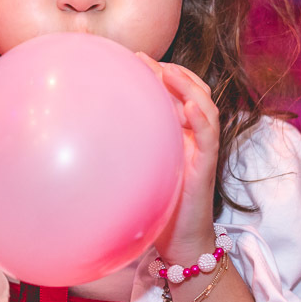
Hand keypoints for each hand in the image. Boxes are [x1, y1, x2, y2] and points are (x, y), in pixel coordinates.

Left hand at [137, 53, 219, 264]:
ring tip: (168, 71)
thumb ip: (127, 148)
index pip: (178, 93)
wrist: (181, 242)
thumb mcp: (138, 170)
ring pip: (206, 106)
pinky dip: (201, 117)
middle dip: (172, 71)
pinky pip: (210, 136)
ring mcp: (204, 149)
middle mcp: (195, 136)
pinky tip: (186, 106)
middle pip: (193, 92)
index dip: (161, 73)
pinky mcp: (208, 165)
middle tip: (143, 58)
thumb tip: (90, 132)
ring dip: (188, 85)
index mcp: (180, 133)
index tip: (134, 59)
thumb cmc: (158, 208)